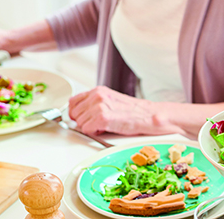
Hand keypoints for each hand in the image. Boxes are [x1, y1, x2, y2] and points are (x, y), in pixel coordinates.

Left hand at [68, 86, 184, 135]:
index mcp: (99, 90)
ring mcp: (99, 106)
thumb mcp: (112, 102)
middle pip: (74, 113)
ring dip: (90, 128)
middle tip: (98, 124)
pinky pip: (86, 130)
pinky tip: (107, 129)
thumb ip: (95, 105)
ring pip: (79, 123)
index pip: (72, 101)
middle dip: (83, 121)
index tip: (82, 118)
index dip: (76, 113)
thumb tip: (80, 115)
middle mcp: (97, 96)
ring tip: (105, 126)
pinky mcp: (103, 118)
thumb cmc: (135, 112)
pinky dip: (95, 132)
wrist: (151, 116)